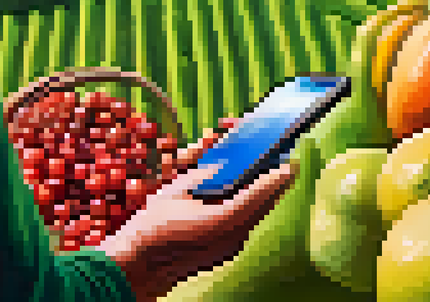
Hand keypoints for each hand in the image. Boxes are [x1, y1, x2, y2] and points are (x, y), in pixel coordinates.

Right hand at [103, 119, 297, 301]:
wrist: (139, 267)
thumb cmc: (153, 226)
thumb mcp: (175, 191)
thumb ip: (203, 175)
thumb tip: (221, 165)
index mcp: (226, 217)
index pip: (262, 192)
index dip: (278, 175)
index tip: (290, 161)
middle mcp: (235, 235)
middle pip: (262, 205)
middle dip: (270, 184)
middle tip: (277, 165)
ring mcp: (231, 247)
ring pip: (253, 216)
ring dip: (257, 197)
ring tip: (256, 178)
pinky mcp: (224, 253)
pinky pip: (241, 226)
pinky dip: (243, 210)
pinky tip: (234, 198)